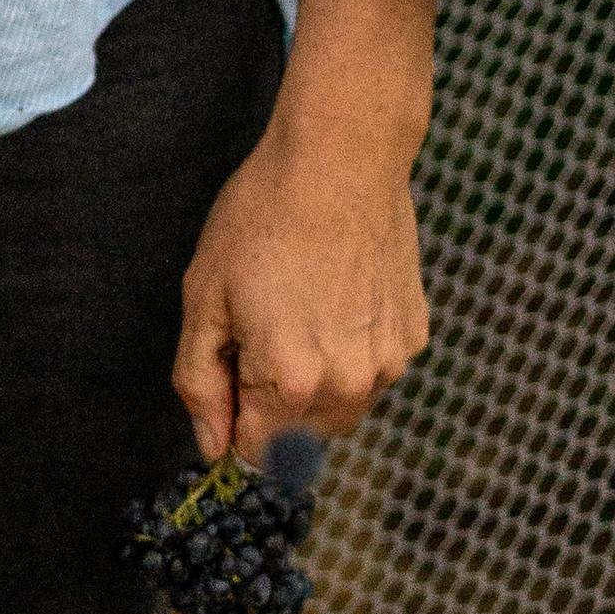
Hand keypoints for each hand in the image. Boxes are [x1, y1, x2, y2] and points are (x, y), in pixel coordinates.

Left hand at [173, 126, 430, 460]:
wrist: (340, 160)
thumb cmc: (259, 220)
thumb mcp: (203, 296)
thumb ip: (200, 382)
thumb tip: (212, 448)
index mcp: (290, 385)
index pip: (256, 453)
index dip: (231, 419)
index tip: (226, 374)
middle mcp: (349, 388)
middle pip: (300, 438)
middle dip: (271, 403)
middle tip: (257, 330)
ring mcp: (390, 365)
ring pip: (341, 409)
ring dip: (314, 384)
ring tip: (298, 309)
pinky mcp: (414, 338)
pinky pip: (373, 372)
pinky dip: (350, 353)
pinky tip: (335, 297)